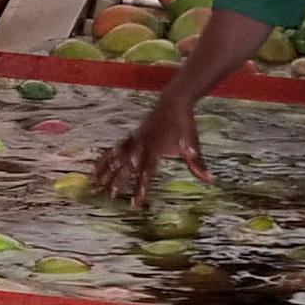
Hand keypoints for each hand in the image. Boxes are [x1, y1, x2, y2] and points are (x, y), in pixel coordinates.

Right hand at [95, 100, 211, 201]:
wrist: (174, 101)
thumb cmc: (184, 124)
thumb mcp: (192, 144)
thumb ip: (197, 164)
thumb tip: (210, 180)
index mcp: (155, 150)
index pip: (146, 174)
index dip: (140, 189)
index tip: (134, 203)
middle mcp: (141, 146)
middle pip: (126, 167)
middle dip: (116, 182)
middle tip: (107, 196)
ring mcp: (135, 139)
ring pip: (116, 157)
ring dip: (105, 171)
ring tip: (94, 183)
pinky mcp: (133, 135)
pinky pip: (116, 148)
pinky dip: (106, 157)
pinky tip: (97, 165)